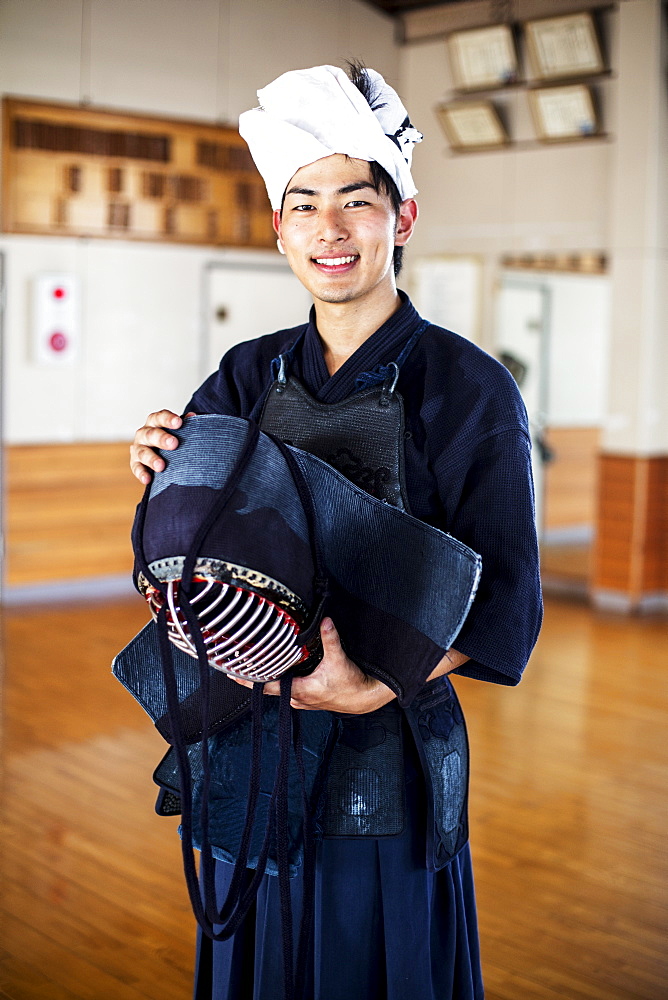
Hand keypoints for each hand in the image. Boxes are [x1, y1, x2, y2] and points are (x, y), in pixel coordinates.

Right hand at [130, 409, 192, 484]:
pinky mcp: (135, 463)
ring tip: (161, 466)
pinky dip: (142, 474)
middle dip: (162, 439)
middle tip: (174, 444)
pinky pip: (137, 468)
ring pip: (142, 452)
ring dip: (151, 459)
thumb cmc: (171, 438)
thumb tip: (193, 417)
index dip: (168, 419)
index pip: (159, 417)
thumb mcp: (177, 430)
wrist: (158, 451)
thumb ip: (186, 424)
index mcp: (155, 422)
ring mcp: (138, 448)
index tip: (179, 423)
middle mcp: (144, 433)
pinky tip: (148, 479)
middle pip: (151, 434)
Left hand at [232, 617, 395, 713]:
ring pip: (277, 689)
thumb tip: (325, 622)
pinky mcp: (307, 698)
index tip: (232, 673)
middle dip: (252, 676)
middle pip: (267, 687)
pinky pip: (286, 690)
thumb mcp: (339, 661)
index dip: (249, 679)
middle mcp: (298, 698)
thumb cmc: (352, 686)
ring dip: (266, 679)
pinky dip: (279, 681)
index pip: (267, 686)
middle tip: (236, 665)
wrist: (363, 698)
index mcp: (301, 690)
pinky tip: (277, 671)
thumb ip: (330, 640)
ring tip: (252, 666)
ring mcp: (301, 700)